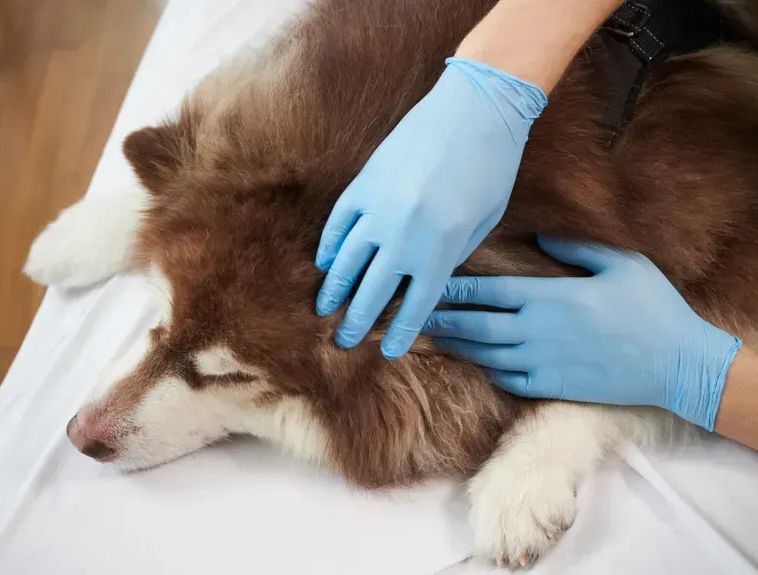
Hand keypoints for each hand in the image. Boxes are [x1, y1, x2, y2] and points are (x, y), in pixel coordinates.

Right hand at [315, 57, 546, 358]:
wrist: (474, 110)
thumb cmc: (490, 168)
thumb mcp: (482, 223)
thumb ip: (452, 256)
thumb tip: (424, 279)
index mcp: (440, 249)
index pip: (414, 305)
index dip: (400, 332)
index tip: (387, 351)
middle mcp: (404, 236)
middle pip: (373, 291)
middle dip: (357, 321)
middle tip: (344, 342)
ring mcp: (379, 208)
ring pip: (347, 261)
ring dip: (334, 290)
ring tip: (324, 310)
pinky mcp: (364, 183)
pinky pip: (339, 224)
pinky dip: (329, 247)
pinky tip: (325, 265)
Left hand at [423, 236, 741, 430]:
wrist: (676, 363)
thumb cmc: (652, 307)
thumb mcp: (619, 264)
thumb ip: (575, 248)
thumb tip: (540, 238)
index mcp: (549, 298)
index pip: (487, 292)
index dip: (451, 289)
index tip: (423, 284)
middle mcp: (536, 332)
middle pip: (474, 326)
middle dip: (436, 320)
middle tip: (405, 317)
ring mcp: (541, 363)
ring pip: (483, 354)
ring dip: (453, 345)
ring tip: (426, 339)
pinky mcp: (551, 387)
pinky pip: (506, 379)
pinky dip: (484, 369)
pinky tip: (471, 362)